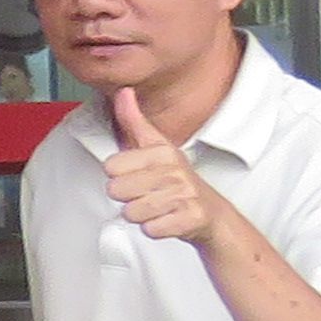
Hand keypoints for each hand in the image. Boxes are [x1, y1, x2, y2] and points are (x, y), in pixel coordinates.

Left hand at [102, 85, 218, 244]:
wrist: (211, 213)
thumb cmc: (176, 180)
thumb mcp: (155, 146)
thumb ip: (133, 121)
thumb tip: (123, 91)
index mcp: (162, 151)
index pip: (110, 167)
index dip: (119, 176)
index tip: (138, 175)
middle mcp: (174, 170)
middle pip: (116, 191)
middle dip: (127, 198)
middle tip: (147, 194)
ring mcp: (184, 195)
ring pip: (131, 212)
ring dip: (140, 215)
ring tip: (156, 207)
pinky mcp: (189, 218)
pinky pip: (150, 229)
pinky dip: (155, 229)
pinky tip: (167, 220)